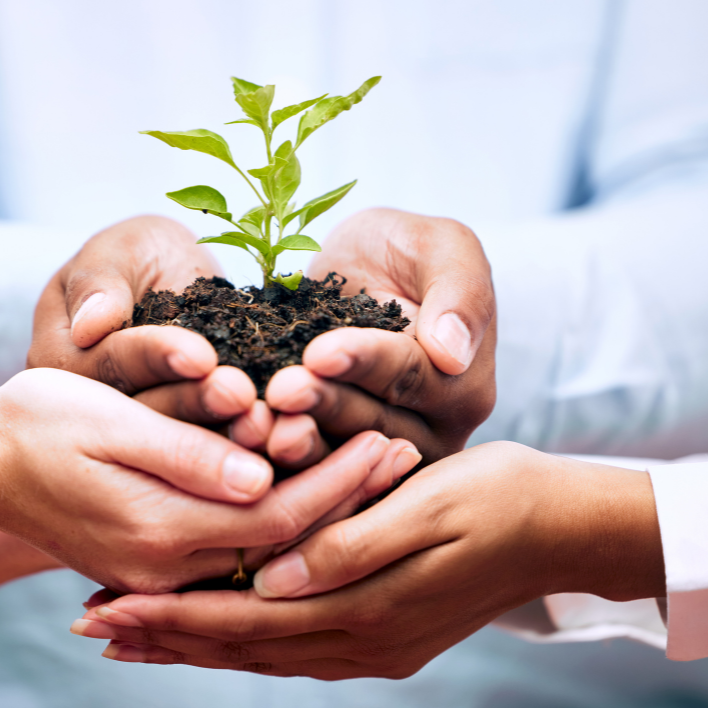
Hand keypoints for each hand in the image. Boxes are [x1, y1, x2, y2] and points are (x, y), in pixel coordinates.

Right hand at [0, 369, 419, 592]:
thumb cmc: (37, 425)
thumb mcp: (109, 424)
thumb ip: (187, 454)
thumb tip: (264, 472)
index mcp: (160, 531)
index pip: (279, 515)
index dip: (339, 480)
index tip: (388, 439)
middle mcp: (166, 565)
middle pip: (284, 542)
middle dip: (347, 495)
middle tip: (405, 452)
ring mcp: (159, 569)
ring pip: (266, 548)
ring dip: (322, 507)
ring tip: (377, 465)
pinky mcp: (154, 559)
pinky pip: (236, 547)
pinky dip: (281, 520)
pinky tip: (317, 488)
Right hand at [27, 215, 259, 427]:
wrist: (167, 281)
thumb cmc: (136, 254)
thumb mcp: (115, 250)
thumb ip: (100, 280)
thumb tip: (89, 325)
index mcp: (61, 362)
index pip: (111, 363)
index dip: (156, 357)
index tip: (201, 354)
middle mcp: (92, 410)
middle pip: (144, 413)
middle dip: (196, 403)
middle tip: (241, 395)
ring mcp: (135, 433)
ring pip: (178, 441)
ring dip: (223, 434)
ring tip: (263, 421)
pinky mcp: (180, 444)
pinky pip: (210, 448)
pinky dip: (243, 444)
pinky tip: (277, 436)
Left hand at [70, 441, 664, 678]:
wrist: (564, 529)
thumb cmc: (497, 499)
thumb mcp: (426, 507)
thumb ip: (349, 545)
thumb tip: (271, 578)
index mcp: (365, 608)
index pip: (243, 618)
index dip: (170, 612)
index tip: (105, 604)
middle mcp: (361, 640)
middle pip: (241, 645)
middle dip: (163, 634)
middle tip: (90, 624)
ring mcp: (374, 646)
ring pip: (263, 652)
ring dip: (195, 643)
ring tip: (133, 636)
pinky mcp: (385, 636)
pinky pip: (296, 648)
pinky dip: (244, 642)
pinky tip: (218, 632)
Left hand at [262, 208, 496, 468]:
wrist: (354, 272)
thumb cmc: (404, 250)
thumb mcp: (443, 245)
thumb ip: (460, 289)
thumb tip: (454, 353)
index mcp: (464, 390)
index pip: (411, 376)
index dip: (365, 363)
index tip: (320, 351)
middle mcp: (428, 434)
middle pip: (373, 423)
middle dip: (324, 403)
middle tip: (281, 388)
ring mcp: (378, 457)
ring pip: (337, 455)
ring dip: (297, 438)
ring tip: (259, 417)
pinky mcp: (331, 460)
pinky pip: (305, 462)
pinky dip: (272, 449)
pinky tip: (243, 431)